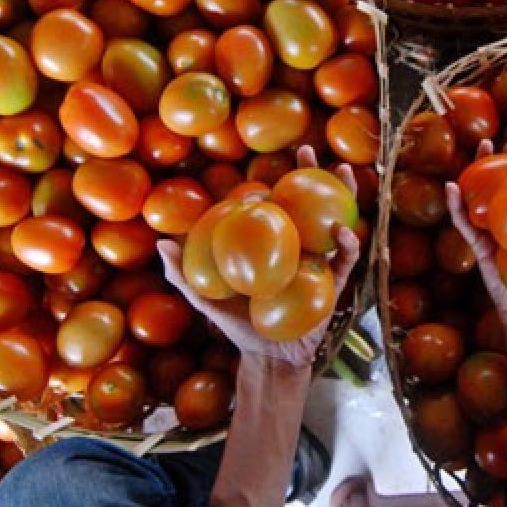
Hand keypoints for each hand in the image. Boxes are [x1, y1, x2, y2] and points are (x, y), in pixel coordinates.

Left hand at [158, 146, 361, 368]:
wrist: (268, 358)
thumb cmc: (237, 327)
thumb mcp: (207, 299)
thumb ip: (183, 275)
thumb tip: (161, 243)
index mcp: (270, 245)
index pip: (273, 207)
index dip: (271, 185)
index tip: (260, 180)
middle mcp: (296, 247)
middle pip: (306, 201)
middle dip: (310, 172)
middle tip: (307, 149)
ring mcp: (318, 262)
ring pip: (333, 219)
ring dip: (342, 193)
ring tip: (341, 171)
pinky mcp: (334, 283)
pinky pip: (345, 259)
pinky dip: (346, 243)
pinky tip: (342, 230)